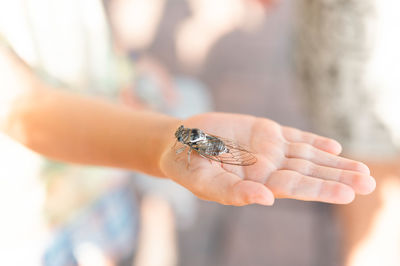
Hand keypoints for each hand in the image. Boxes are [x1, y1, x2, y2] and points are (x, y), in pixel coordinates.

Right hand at [160, 112, 374, 205]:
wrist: (180, 142)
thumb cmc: (186, 166)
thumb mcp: (204, 181)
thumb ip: (233, 192)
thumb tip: (266, 200)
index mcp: (256, 183)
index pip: (294, 188)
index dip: (320, 189)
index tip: (348, 193)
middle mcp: (267, 168)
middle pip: (309, 173)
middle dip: (338, 178)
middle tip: (368, 183)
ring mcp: (268, 149)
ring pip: (308, 155)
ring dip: (335, 162)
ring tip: (362, 170)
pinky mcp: (265, 131)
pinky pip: (295, 136)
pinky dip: (314, 141)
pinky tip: (334, 146)